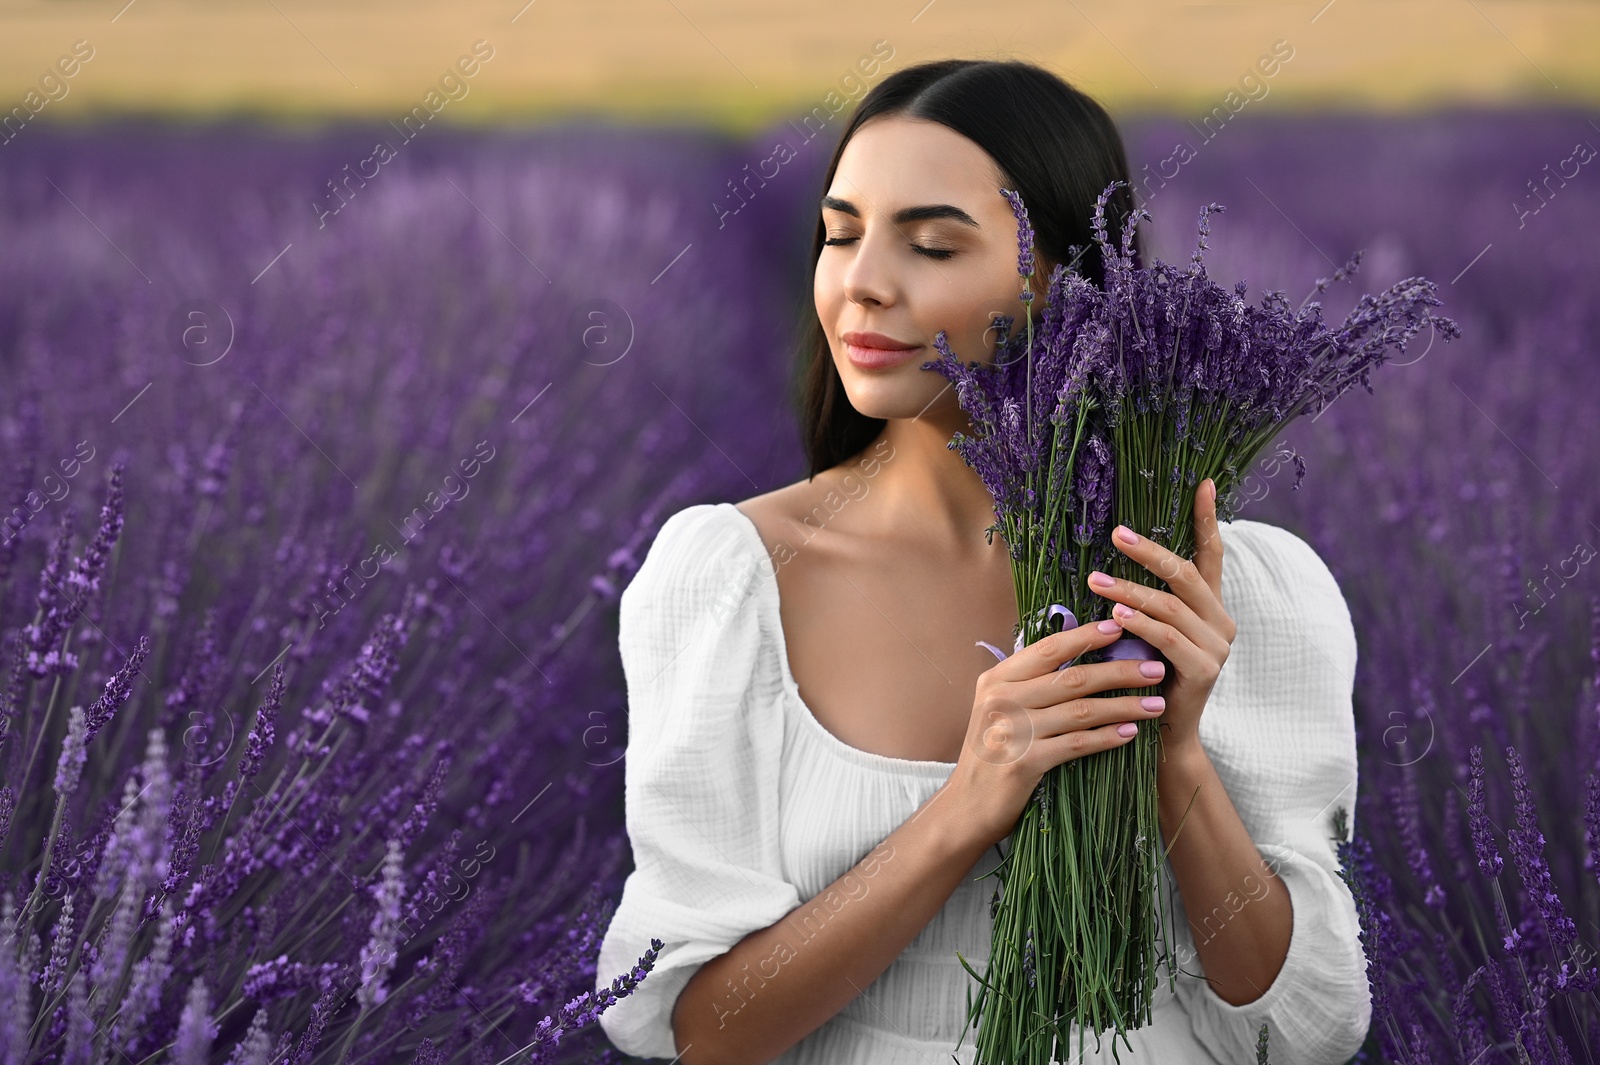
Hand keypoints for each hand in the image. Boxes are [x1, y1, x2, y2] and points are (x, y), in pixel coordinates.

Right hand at [942, 617, 1171, 852]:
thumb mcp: (999, 710)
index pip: (1048, 649)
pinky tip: (1131, 733)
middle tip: (1155, 669)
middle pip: (1072, 677)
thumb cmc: (991, 755)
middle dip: (1120, 671)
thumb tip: (1078, 659)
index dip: (1086, 636)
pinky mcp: (1024, 762)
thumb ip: (1028, 685)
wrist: (966, 806)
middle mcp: (1002, 699)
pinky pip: (1077, 743)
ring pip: (1080, 710)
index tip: (1121, 628)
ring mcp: (1012, 730)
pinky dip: (1107, 737)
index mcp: (996, 679)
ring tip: (1156, 704)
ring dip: (1124, 705)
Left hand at [1087, 477, 1234, 756]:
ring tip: (1096, 581)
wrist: (1162, 735)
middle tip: (1116, 534)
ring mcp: (1217, 646)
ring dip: (1131, 590)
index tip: (1204, 483)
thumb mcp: (1143, 632)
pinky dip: (1141, 624)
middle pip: (1187, 574)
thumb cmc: (1144, 676)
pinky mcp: (1205, 670)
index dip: (1208, 519)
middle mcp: (1220, 621)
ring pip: (1171, 606)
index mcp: (1209, 607)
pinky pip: (1168, 638)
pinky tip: (1117, 615)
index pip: (1211, 555)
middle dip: (1150, 551)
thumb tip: (1103, 562)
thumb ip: (1141, 601)